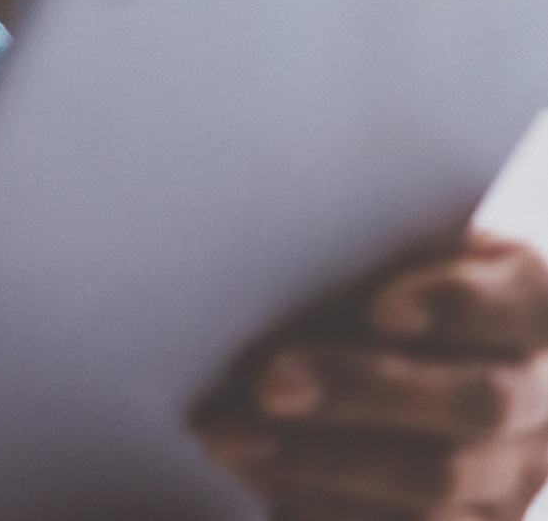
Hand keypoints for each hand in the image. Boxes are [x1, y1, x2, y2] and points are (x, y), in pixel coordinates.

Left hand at [197, 228, 547, 519]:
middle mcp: (543, 401)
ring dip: (322, 461)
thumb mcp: (389, 252)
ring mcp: (517, 479)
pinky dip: (323, 504)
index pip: (520, 305)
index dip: (458, 307)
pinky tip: (260, 476)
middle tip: (267, 382)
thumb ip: (361, 262)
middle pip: (475, 404)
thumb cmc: (381, 280)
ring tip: (230, 437)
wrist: (406, 355)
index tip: (382, 309)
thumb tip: (268, 269)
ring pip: (438, 481)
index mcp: (535, 307)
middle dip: (362, 391)